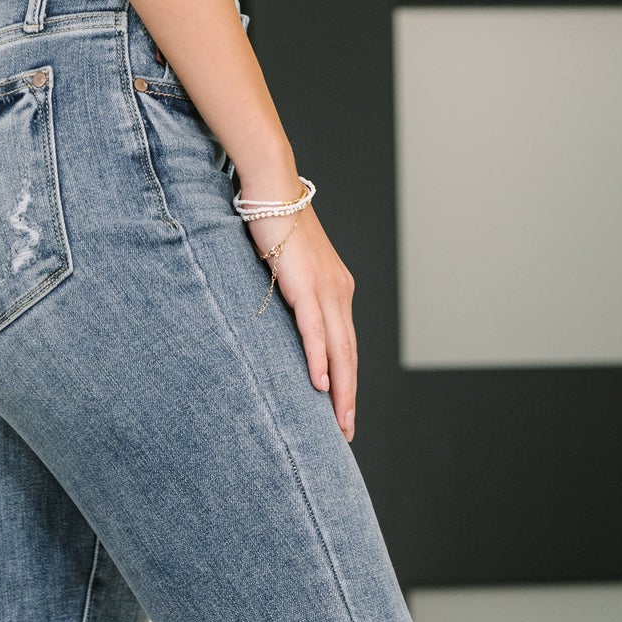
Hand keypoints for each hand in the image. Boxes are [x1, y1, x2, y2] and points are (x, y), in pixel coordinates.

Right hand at [245, 205, 356, 441]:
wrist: (272, 189)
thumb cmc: (275, 226)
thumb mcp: (290, 270)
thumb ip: (294, 298)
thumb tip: (285, 323)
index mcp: (337, 291)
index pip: (347, 347)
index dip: (348, 383)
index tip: (343, 413)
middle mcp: (339, 293)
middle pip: (350, 356)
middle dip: (349, 398)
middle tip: (346, 432)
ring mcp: (325, 289)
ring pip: (339, 350)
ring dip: (341, 389)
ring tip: (339, 421)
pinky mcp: (305, 285)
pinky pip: (315, 330)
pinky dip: (319, 359)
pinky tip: (320, 385)